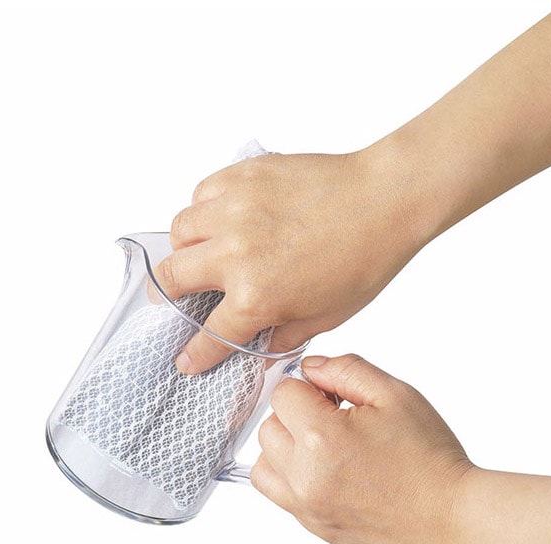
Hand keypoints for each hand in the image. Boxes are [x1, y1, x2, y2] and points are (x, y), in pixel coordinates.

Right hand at [154, 151, 427, 372]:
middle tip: (172, 299)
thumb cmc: (365, 259)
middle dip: (166, 297)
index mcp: (257, 297)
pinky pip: (201, 193)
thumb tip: (261, 350)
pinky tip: (223, 218)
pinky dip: (204, 209)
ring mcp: (235, 210)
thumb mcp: (327, 316)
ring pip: (179, 231)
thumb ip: (285, 336)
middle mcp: (236, 254)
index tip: (184, 359)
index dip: (194, 354)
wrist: (385, 200)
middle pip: (171, 279)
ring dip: (183, 249)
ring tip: (199, 253)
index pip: (209, 336)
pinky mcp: (242, 176)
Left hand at [252, 354, 473, 543]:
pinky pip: (280, 495)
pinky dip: (292, 478)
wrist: (453, 519)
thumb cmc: (431, 459)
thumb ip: (346, 370)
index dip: (310, 388)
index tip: (335, 397)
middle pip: (269, 427)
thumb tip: (311, 368)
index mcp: (323, 437)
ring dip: (287, 448)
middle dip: (297, 415)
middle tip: (336, 419)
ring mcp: (306, 506)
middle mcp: (305, 476)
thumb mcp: (396, 395)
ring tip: (327, 448)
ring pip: (265, 464)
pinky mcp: (314, 527)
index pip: (284, 393)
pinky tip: (327, 472)